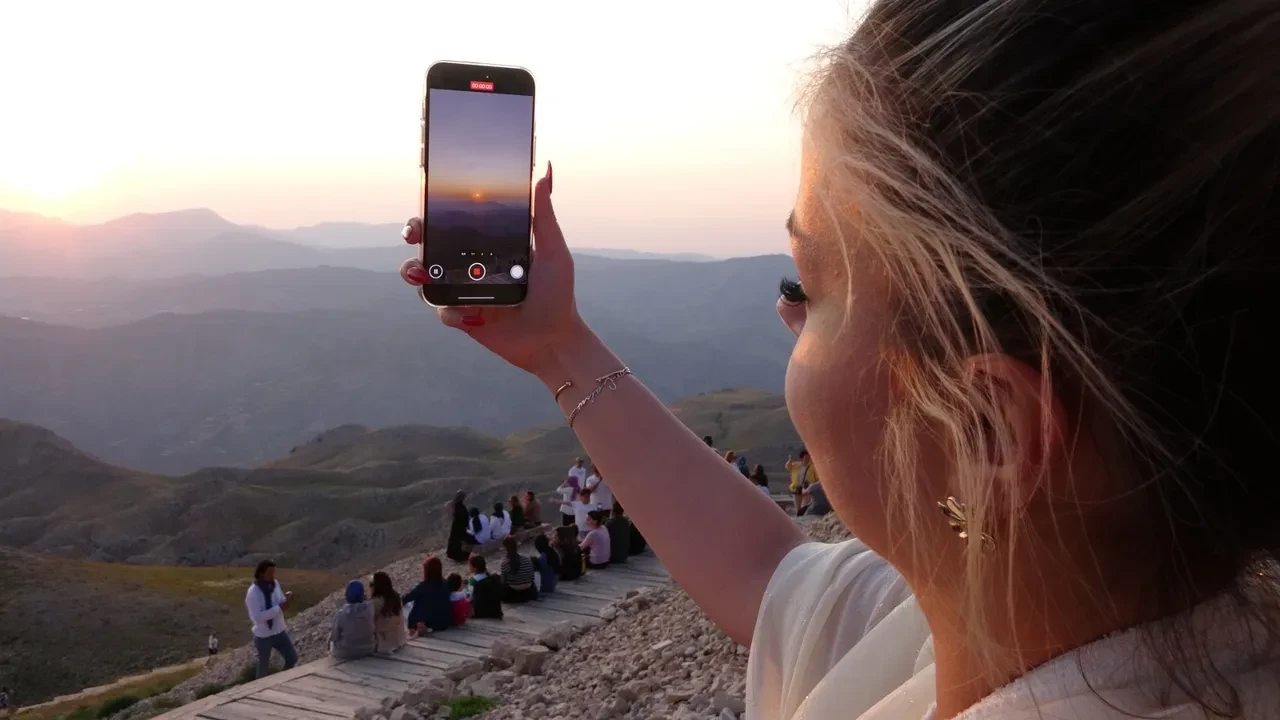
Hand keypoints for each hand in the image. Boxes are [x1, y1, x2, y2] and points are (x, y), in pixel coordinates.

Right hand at [400, 163, 585, 374]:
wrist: (553, 340)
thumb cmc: (557, 294)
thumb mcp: (552, 250)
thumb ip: (544, 214)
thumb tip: (544, 170)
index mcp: (489, 244)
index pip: (454, 221)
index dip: (434, 211)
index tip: (426, 202)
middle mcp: (472, 264)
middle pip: (430, 244)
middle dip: (415, 236)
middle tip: (414, 236)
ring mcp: (464, 290)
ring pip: (425, 276)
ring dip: (417, 273)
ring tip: (425, 276)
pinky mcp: (462, 317)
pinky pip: (442, 310)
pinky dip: (449, 311)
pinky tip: (469, 316)